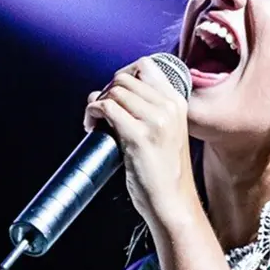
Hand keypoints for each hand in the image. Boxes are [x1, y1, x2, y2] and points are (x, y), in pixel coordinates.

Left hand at [83, 57, 194, 225]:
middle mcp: (168, 107)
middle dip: (106, 91)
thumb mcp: (167, 132)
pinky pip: (106, 108)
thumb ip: (146, 110)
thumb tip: (104, 92)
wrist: (173, 202)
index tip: (113, 93)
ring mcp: (155, 120)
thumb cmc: (165, 172)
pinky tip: (92, 127)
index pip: (146, 66)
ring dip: (97, 103)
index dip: (123, 74)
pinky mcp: (138, 136)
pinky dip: (92, 113)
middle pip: (124, 78)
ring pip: (113, 91)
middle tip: (101, 114)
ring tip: (96, 123)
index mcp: (177, 102)